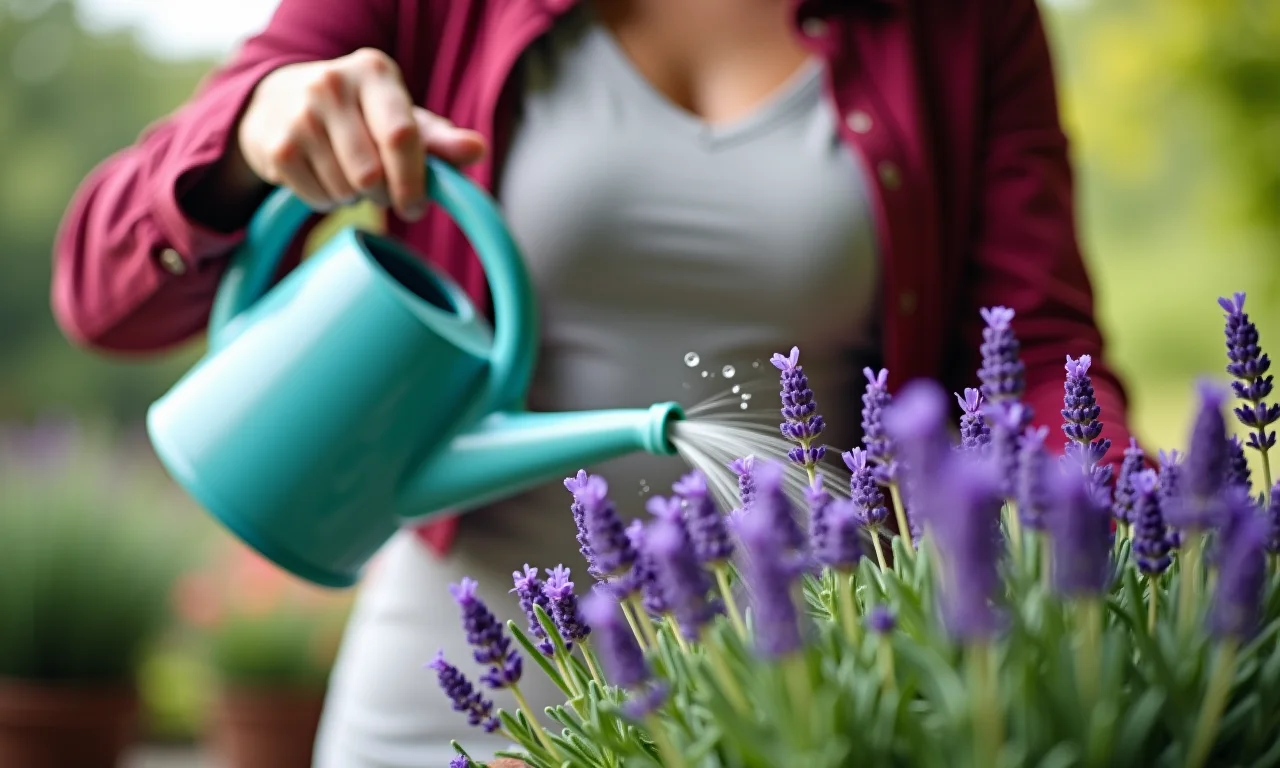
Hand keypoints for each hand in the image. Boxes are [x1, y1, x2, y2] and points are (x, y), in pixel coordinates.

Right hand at [235, 48, 486, 220]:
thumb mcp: (403, 118)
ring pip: (345, 190)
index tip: (416, 206)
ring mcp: (299, 114)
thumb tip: (477, 150)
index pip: (402, 136)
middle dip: (384, 195)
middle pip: (372, 174)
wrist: (280, 101)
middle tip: (382, 189)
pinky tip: (325, 176)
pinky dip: (328, 201)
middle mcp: (332, 84)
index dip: (413, 181)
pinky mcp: (276, 145)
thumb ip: (440, 139)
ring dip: (355, 198)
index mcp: (374, 72)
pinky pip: (318, 198)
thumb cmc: (360, 115)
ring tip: (350, 175)